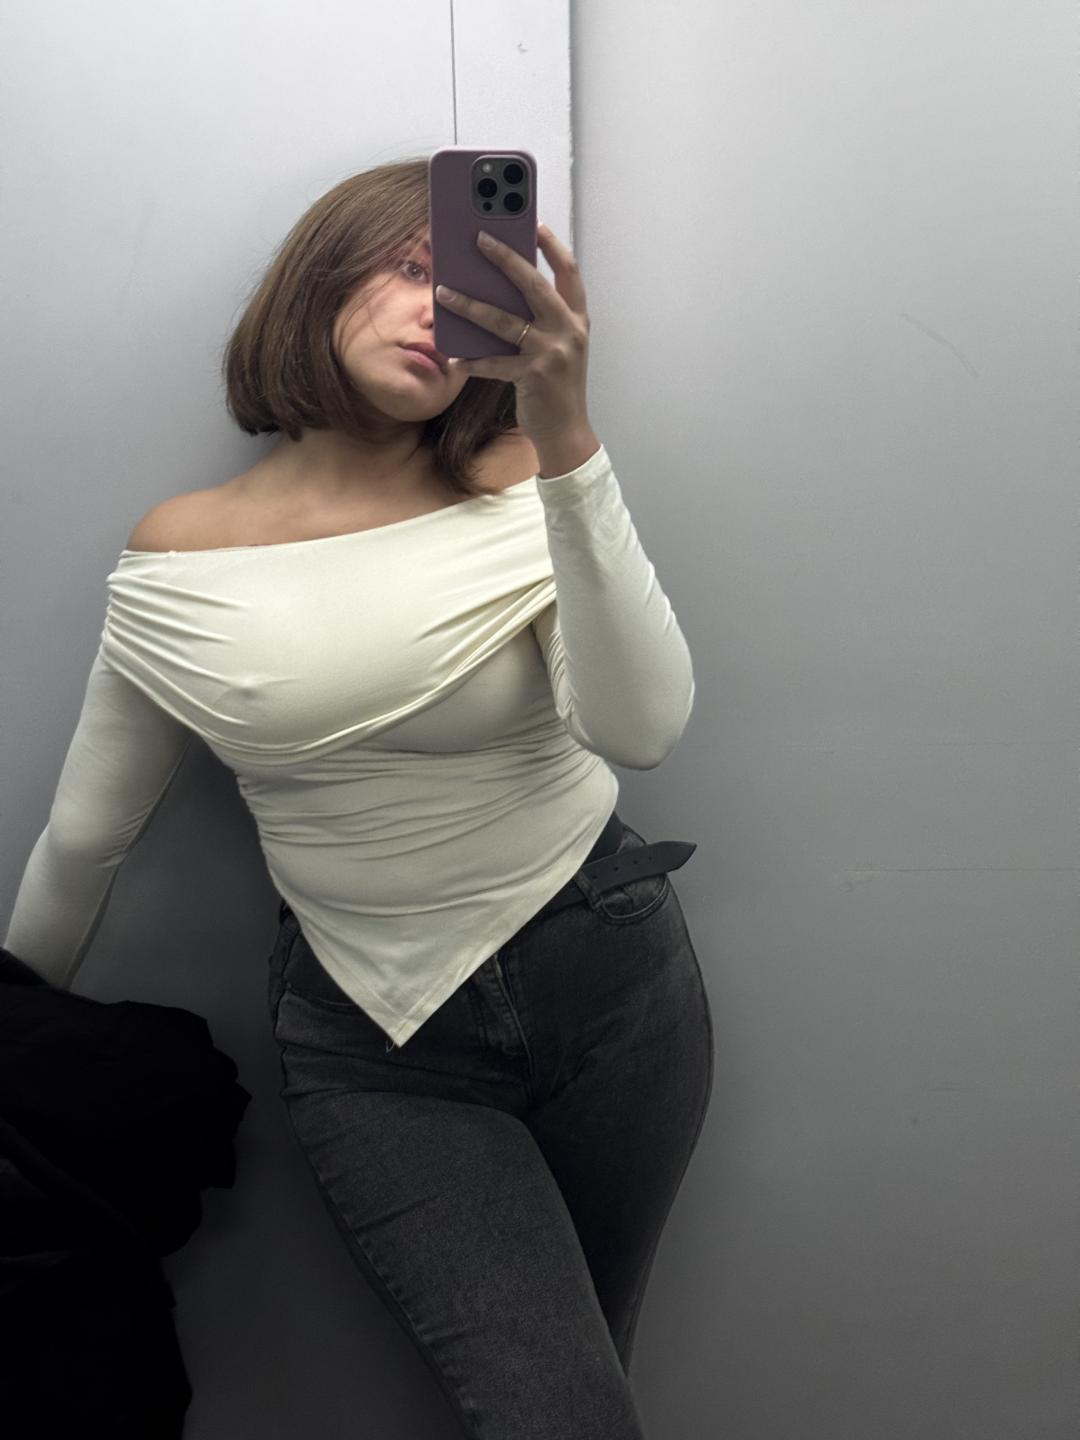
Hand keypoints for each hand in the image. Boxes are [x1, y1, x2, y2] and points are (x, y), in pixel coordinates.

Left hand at [436, 223, 591, 449]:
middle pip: (534, 284)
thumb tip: (499, 294)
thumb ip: (540, 321)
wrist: (567, 432)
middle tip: (479, 238)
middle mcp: (569, 331)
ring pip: (504, 321)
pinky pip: (495, 362)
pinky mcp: (533, 376)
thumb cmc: (556, 387)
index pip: (569, 272)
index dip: (553, 246)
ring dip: (469, 305)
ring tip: (443, 292)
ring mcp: (552, 353)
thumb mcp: (558, 348)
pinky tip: (454, 357)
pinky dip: (473, 361)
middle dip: (506, 258)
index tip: (534, 224)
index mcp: (577, 320)